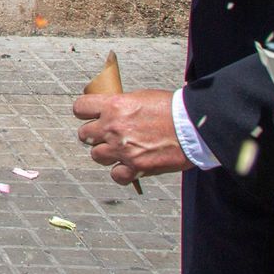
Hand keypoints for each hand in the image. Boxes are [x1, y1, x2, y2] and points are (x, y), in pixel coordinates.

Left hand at [73, 90, 193, 184]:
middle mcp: (113, 127)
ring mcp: (123, 149)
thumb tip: (109, 110)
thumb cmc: (172, 109)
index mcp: (113, 105)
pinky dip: (121, 173)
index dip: (84, 113)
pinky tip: (129, 167)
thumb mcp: (141, 97)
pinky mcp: (136, 167)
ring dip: (106, 154)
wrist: (193, 127)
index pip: (80, 108)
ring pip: (96, 156)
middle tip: (107, 136)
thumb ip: (120, 105)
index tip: (90, 116)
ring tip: (120, 151)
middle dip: (94, 135)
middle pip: (84, 135)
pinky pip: (116, 175)